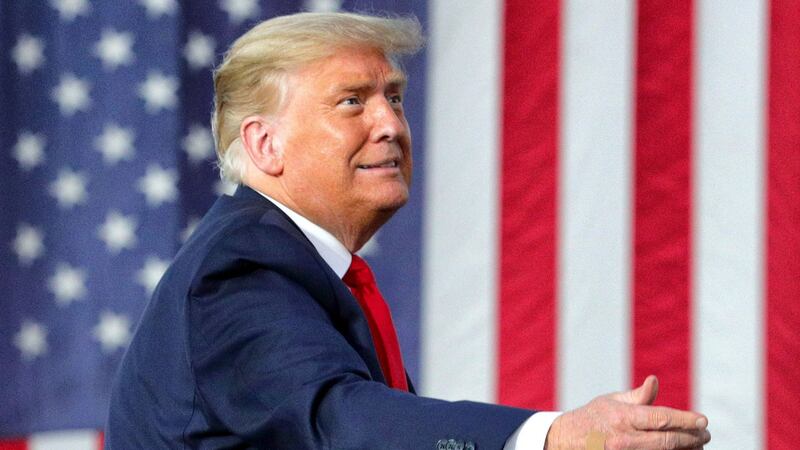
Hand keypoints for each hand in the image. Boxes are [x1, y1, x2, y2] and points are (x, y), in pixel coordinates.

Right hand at [544, 375, 709, 448]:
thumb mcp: (612, 401)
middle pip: (666, 441)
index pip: (660, 418)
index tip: (703, 421)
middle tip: (704, 435)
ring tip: (696, 445)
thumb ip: (638, 396)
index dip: (685, 420)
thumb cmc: (593, 417)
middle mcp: (623, 438)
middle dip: (690, 438)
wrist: (565, 440)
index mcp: (622, 416)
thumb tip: (655, 381)